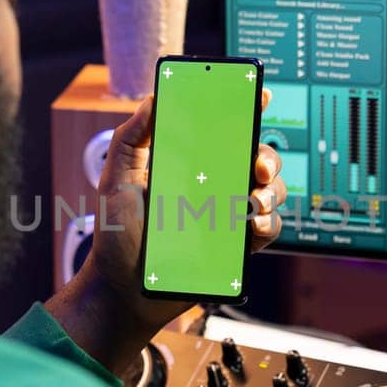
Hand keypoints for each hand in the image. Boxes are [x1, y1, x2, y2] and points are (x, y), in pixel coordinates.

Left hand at [46, 88, 286, 376]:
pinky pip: (267, 230)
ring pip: (269, 192)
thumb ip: (130, 138)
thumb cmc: (116, 235)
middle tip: (257, 163)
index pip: (223, 131)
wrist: (121, 289)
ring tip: (253, 199)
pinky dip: (269, 223)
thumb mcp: (115, 179)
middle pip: (257, 158)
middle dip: (267, 155)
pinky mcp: (235, 248)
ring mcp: (227, 216)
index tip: (261, 96)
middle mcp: (213, 186)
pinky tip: (253, 224)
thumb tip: (152, 99)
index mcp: (188, 164)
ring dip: (271, 190)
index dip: (246, 110)